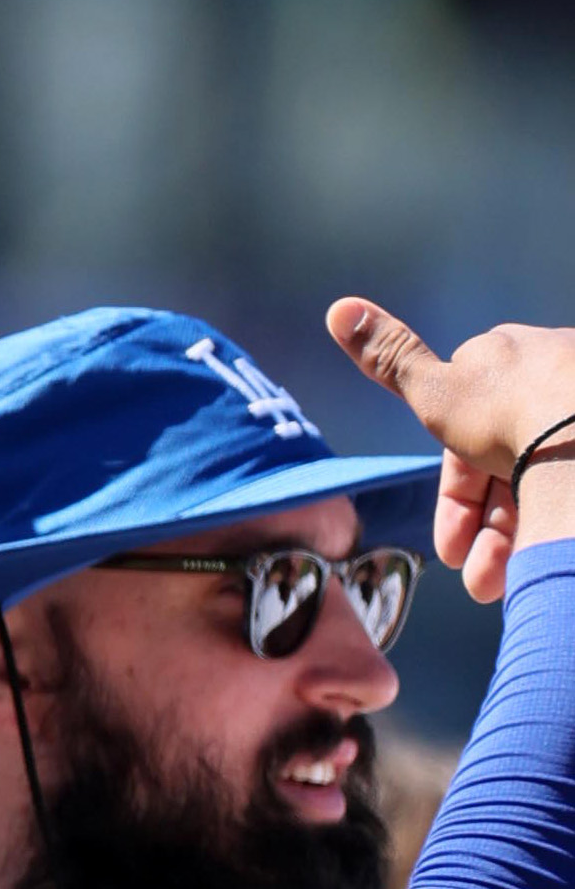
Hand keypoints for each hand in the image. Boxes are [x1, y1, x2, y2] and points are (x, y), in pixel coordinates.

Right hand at [328, 299, 574, 600]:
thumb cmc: (510, 412)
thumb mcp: (436, 391)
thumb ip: (391, 358)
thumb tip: (338, 307)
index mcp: (512, 352)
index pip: (471, 428)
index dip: (456, 493)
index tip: (451, 547)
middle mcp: (556, 371)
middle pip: (509, 462)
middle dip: (487, 527)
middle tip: (479, 577)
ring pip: (545, 481)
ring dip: (517, 538)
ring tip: (506, 581)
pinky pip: (573, 489)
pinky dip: (556, 523)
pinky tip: (542, 555)